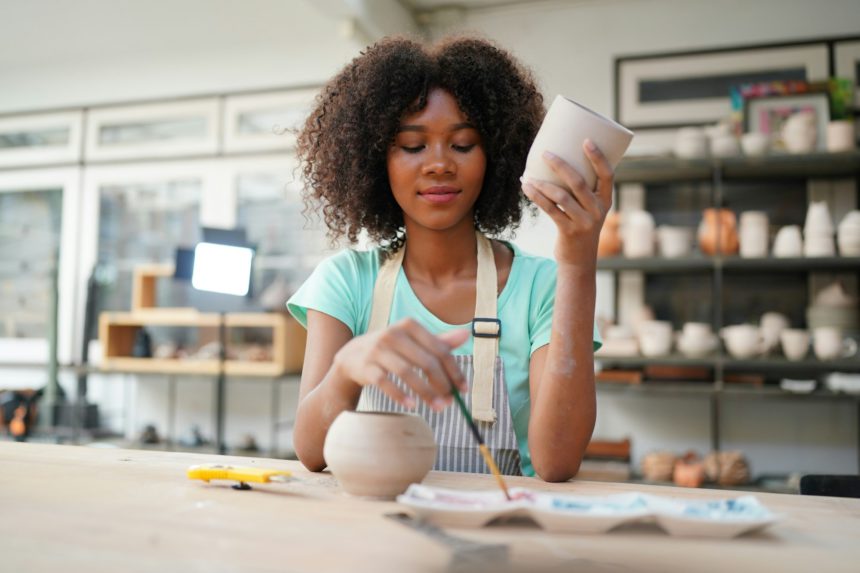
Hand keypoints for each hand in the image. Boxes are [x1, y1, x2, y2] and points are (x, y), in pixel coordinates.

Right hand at [332, 318, 469, 410]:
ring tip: (437, 407)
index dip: (454, 371)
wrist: (352, 355)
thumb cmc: (391, 349)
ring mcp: (378, 350)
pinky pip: (386, 382)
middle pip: (426, 362)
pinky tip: (412, 405)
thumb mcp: (413, 341)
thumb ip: (439, 341)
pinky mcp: (366, 367)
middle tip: (450, 402)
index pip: (440, 349)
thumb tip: (465, 334)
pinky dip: (400, 395)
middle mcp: (393, 334)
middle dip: (442, 385)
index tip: (463, 389)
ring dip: (425, 393)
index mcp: (410, 326)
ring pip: (407, 373)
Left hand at [522, 139, 613, 267]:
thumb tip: (557, 164)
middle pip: (579, 182)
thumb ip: (581, 193)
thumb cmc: (581, 228)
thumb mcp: (589, 211)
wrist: (579, 262)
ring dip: (543, 184)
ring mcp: (584, 222)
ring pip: (562, 196)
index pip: (607, 175)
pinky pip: (550, 210)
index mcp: (605, 201)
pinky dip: (537, 197)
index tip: (586, 140)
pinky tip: (527, 188)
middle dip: (561, 165)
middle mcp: (597, 210)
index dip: (598, 157)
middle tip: (545, 153)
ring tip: (528, 175)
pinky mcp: (568, 231)